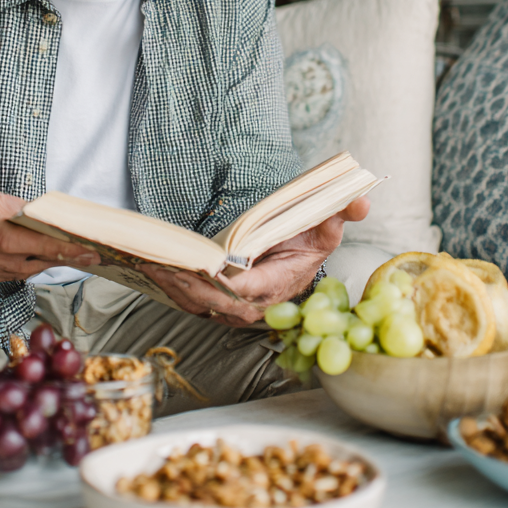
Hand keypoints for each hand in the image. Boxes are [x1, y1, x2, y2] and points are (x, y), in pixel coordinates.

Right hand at [0, 180, 100, 288]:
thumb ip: (17, 209)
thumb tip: (50, 219)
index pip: (24, 240)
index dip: (57, 246)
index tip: (85, 248)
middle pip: (27, 259)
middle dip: (62, 256)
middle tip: (92, 253)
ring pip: (22, 271)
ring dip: (49, 262)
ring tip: (75, 254)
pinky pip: (10, 275)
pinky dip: (28, 266)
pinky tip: (43, 258)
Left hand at [147, 196, 369, 325]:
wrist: (296, 265)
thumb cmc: (306, 245)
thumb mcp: (325, 229)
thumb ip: (339, 214)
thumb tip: (360, 199)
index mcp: (275, 286)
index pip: (249, 290)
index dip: (228, 282)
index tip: (208, 268)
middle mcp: (252, 304)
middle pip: (215, 302)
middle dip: (187, 285)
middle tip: (161, 265)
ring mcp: (232, 307)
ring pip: (198, 304)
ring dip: (172, 287)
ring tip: (148, 264)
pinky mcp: (218, 303)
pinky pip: (191, 300)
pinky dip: (171, 287)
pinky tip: (152, 268)